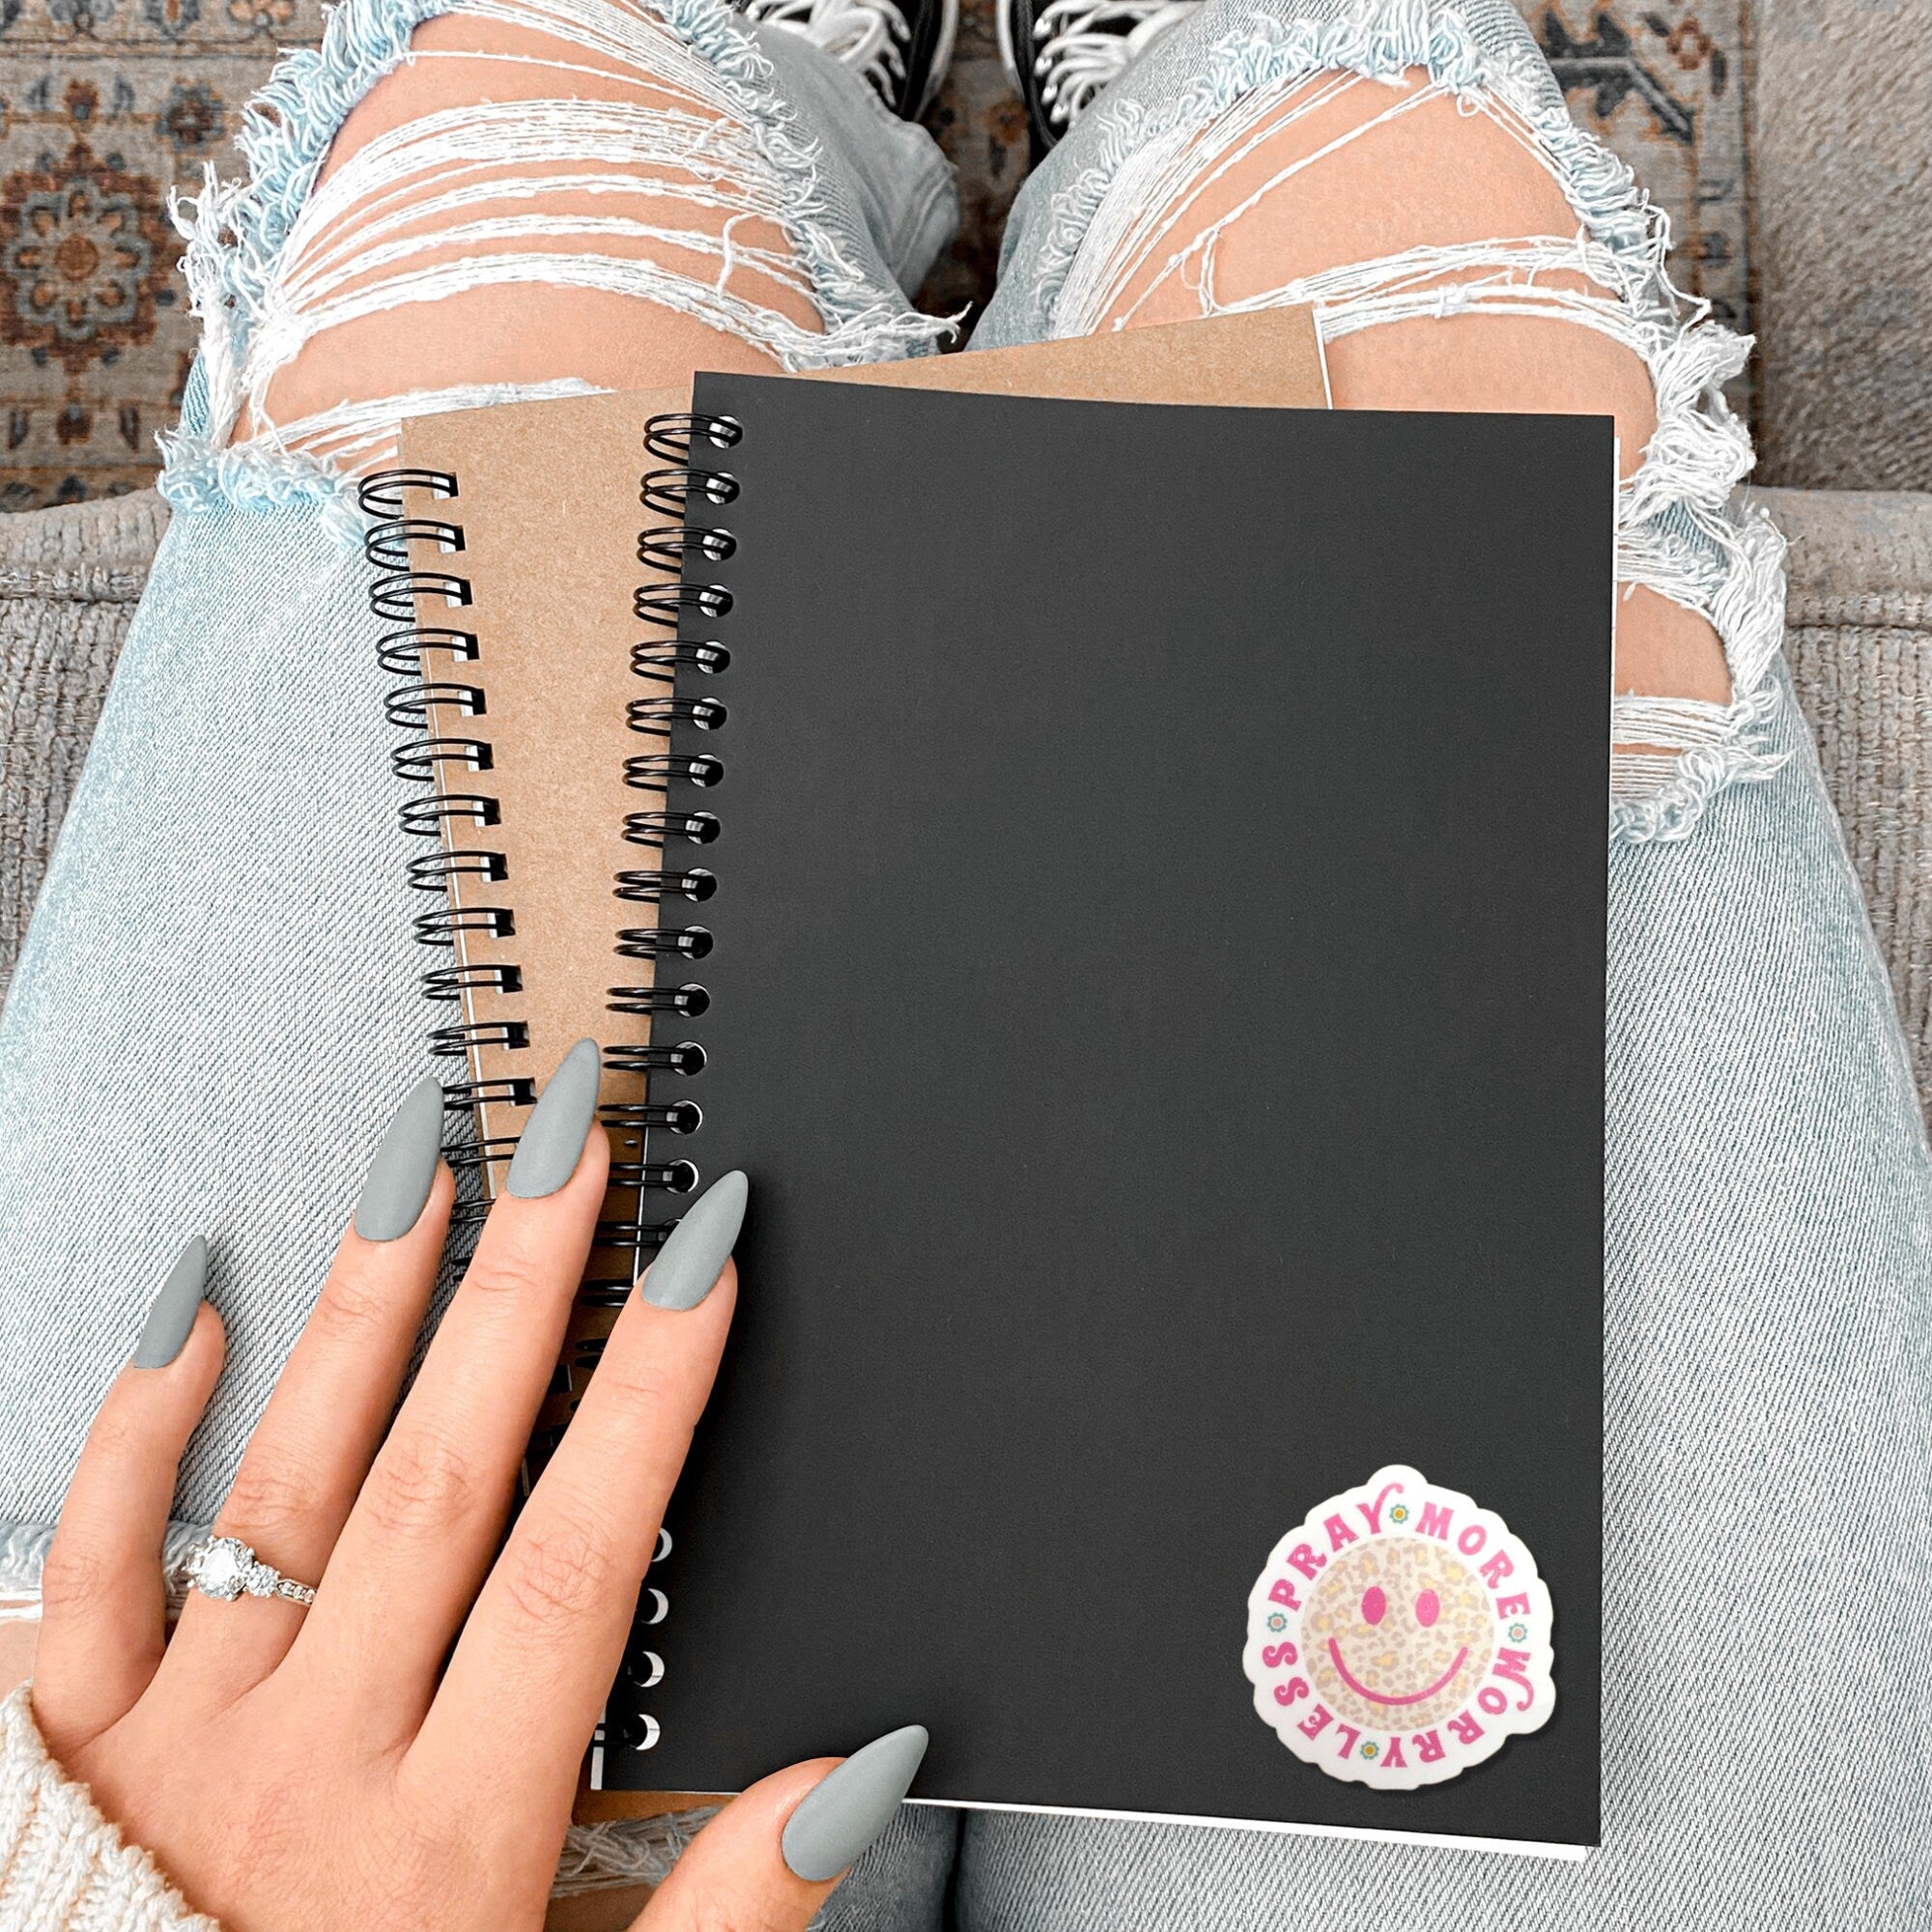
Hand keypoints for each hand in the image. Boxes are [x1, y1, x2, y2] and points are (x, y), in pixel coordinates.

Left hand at [31, 1042, 924, 1930]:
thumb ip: (728, 1917)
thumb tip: (849, 1780)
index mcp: (449, 1840)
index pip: (578, 1566)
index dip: (652, 1401)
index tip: (703, 1267)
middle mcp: (313, 1762)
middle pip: (442, 1482)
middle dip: (524, 1296)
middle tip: (574, 1150)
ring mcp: (185, 1738)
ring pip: (287, 1487)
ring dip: (368, 1313)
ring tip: (427, 1168)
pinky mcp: (76, 1742)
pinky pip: (91, 1566)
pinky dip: (136, 1432)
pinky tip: (196, 1311)